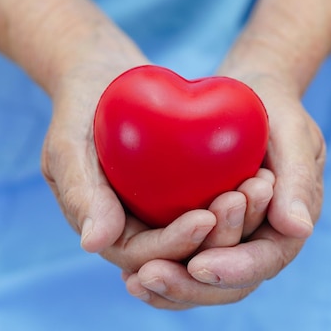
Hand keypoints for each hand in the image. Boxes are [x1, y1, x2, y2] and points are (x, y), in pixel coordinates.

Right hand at [39, 30, 273, 298]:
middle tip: (246, 200)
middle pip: (183, 250)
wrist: (100, 75)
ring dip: (236, 216)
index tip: (206, 217)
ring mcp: (162, 209)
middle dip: (217, 234)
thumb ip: (80, 193)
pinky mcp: (182, 189)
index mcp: (109, 231)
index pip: (145, 254)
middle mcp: (139, 228)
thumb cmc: (78, 107)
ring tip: (261, 186)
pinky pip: (212, 198)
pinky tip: (261, 172)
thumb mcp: (69, 146)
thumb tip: (94, 244)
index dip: (175, 244)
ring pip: (206, 229)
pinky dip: (236, 192)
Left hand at [122, 44, 325, 308]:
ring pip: (204, 281)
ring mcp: (231, 240)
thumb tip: (298, 229)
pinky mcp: (205, 233)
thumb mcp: (292, 133)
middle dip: (191, 286)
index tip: (198, 265)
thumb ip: (298, 178)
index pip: (264, 260)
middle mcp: (259, 241)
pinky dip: (163, 269)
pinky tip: (131, 274)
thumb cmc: (273, 110)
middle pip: (230, 284)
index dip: (233, 268)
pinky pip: (185, 261)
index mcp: (287, 226)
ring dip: (171, 288)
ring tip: (134, 281)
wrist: (250, 100)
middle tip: (149, 276)